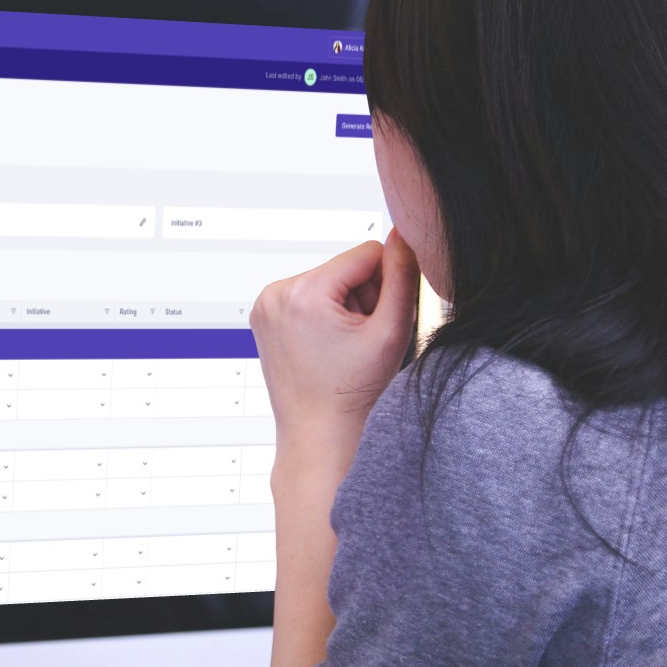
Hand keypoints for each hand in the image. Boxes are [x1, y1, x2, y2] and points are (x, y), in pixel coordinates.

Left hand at [250, 230, 419, 466]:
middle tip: (359, 339)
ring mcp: (265, 306)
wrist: (318, 432)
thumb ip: (402, 275)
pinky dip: (324, 315)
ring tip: (342, 346)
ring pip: (327, 282)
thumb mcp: (390, 330)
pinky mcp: (264, 317)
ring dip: (343, 306)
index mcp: (302, 293)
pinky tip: (327, 346)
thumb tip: (402, 235)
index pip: (365, 253)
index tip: (379, 318)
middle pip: (343, 268)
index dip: (385, 283)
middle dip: (361, 297)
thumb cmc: (350, 393)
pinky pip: (308, 297)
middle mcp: (275, 293)